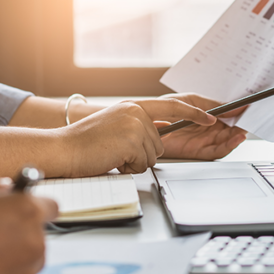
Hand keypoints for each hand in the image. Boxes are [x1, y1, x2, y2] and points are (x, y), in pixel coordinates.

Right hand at [61, 99, 216, 176]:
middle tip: (118, 151)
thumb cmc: (86, 143)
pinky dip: (129, 168)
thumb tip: (159, 133)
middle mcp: (137, 111)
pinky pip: (144, 164)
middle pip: (160, 142)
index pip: (172, 107)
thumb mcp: (116, 124)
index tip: (211, 118)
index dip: (193, 114)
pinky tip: (112, 160)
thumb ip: (138, 124)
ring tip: (113, 154)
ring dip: (135, 161)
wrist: (62, 149)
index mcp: (134, 105)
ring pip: (154, 155)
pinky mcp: (132, 140)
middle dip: (143, 154)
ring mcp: (135, 124)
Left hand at [158, 93, 246, 159]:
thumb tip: (230, 108)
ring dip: (237, 137)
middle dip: (241, 127)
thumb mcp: (193, 101)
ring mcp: (204, 140)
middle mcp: (208, 128)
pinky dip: (228, 147)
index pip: (228, 115)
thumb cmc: (165, 108)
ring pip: (227, 141)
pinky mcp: (199, 152)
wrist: (147, 122)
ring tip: (243, 131)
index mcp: (208, 114)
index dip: (239, 113)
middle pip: (230, 130)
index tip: (249, 109)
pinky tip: (235, 140)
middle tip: (250, 122)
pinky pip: (217, 151)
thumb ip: (212, 105)